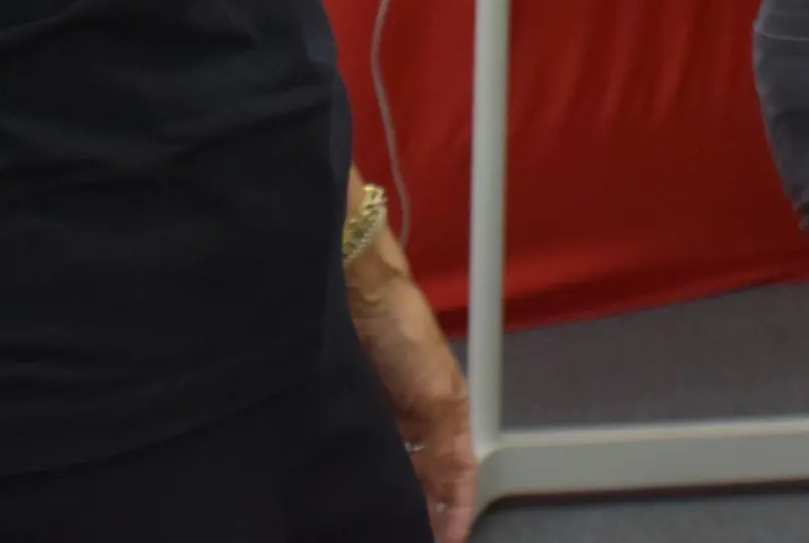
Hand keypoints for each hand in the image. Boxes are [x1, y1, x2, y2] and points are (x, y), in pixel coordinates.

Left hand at [345, 249, 476, 542]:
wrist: (355, 289)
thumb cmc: (404, 335)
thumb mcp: (436, 395)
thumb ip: (442, 449)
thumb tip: (446, 500)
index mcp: (448, 413)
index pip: (458, 475)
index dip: (456, 512)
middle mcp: (416, 418)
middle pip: (424, 477)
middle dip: (421, 511)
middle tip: (407, 536)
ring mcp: (381, 413)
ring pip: (390, 468)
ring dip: (387, 496)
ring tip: (374, 524)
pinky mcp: (350, 406)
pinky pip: (358, 452)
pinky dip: (359, 475)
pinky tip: (350, 493)